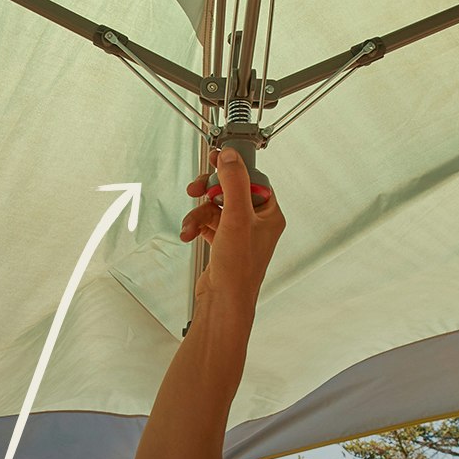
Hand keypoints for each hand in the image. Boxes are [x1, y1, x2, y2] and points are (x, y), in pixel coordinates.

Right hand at [180, 148, 284, 311]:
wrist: (223, 302)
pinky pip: (207, 223)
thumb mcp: (236, 218)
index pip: (252, 179)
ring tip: (190, 224)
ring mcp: (239, 233)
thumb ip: (233, 183)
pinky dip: (196, 226)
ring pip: (214, 208)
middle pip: (229, 191)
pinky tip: (189, 233)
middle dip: (209, 191)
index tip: (217, 161)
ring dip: (198, 213)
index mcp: (269, 214)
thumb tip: (230, 157)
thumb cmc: (238, 269)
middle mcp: (256, 223)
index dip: (233, 170)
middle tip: (196, 189)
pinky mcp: (223, 243)